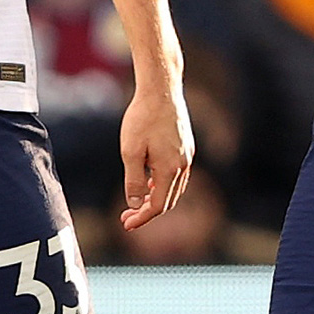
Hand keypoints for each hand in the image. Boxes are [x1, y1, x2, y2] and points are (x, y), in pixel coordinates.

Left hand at [117, 73, 194, 231]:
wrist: (162, 90)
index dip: (142, 218)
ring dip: (157, 198)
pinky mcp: (186, 145)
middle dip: (148, 211)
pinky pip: (178, 174)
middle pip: (169, 200)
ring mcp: (187, 155)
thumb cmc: (142, 118)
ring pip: (175, 188)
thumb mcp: (130, 151)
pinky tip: (150, 179)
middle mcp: (183, 165)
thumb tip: (135, 204)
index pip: (158, 206)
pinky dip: (164, 184)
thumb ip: (134, 181)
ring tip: (137, 199)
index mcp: (170, 169)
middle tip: (127, 215)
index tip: (125, 223)